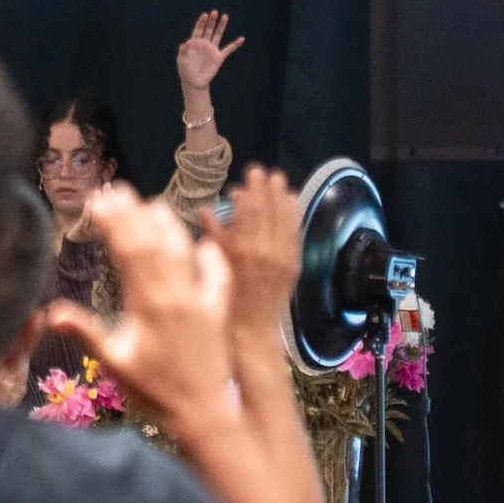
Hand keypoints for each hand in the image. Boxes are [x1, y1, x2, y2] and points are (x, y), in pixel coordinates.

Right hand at [66, 186, 236, 435]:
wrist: (203, 411)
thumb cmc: (153, 390)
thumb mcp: (115, 364)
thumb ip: (86, 333)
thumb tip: (51, 312)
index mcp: (148, 304)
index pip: (129, 252)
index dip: (114, 224)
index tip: (99, 202)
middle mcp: (176, 295)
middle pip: (153, 243)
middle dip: (134, 214)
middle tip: (117, 191)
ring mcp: (201, 299)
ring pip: (184, 251)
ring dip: (168, 225)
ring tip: (152, 203)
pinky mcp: (219, 309)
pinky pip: (218, 274)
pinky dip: (211, 254)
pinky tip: (203, 240)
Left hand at [175, 11, 245, 94]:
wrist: (194, 82)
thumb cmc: (185, 71)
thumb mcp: (181, 60)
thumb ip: (183, 51)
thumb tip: (187, 42)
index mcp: (194, 43)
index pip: (198, 30)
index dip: (201, 22)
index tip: (205, 15)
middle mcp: (204, 44)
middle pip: (208, 30)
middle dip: (211, 21)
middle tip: (214, 12)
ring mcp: (212, 50)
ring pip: (218, 35)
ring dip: (221, 26)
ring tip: (225, 16)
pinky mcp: (219, 57)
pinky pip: (229, 49)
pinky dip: (235, 44)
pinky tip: (241, 39)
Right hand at [209, 165, 301, 348]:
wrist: (250, 332)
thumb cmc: (223, 302)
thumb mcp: (212, 266)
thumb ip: (212, 236)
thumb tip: (208, 209)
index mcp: (241, 248)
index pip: (250, 210)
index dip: (252, 189)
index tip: (251, 172)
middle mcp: (265, 249)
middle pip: (269, 211)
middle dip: (268, 189)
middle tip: (266, 171)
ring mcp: (282, 257)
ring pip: (285, 220)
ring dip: (283, 199)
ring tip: (281, 181)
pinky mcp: (293, 266)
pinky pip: (295, 235)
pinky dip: (294, 217)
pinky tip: (293, 204)